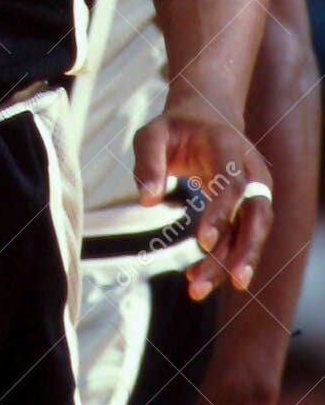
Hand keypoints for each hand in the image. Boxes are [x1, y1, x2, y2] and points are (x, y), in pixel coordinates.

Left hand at [134, 108, 272, 300]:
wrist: (205, 116)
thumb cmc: (174, 127)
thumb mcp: (152, 134)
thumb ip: (148, 161)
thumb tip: (146, 201)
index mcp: (229, 147)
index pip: (234, 184)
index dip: (223, 213)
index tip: (204, 242)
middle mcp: (251, 171)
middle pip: (257, 214)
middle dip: (245, 250)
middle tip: (229, 281)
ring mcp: (255, 190)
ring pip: (253, 232)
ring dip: (233, 263)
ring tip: (197, 289)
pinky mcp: (249, 207)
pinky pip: (242, 237)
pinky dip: (224, 259)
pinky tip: (197, 278)